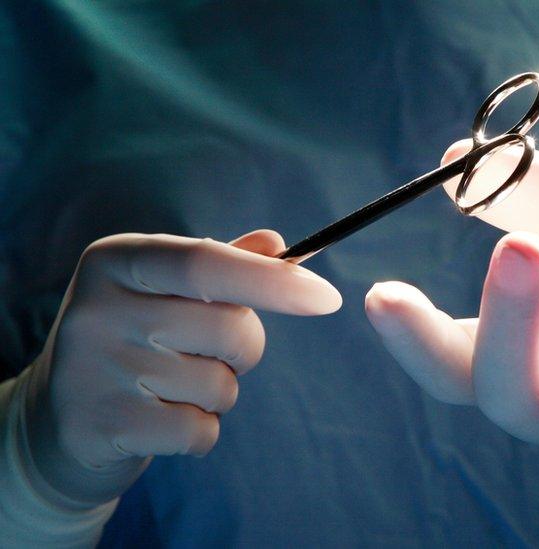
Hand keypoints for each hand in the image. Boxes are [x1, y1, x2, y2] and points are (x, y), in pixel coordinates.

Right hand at [23, 229, 340, 506]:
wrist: (58, 419)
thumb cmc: (133, 342)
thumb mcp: (166, 292)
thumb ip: (224, 265)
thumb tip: (282, 244)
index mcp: (117, 259)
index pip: (207, 262)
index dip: (274, 281)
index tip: (328, 298)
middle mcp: (97, 306)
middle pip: (230, 329)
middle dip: (245, 350)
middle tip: (207, 355)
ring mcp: (94, 367)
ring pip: (220, 386)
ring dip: (217, 394)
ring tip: (168, 388)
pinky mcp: (100, 425)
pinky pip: (199, 431)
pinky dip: (200, 432)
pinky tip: (159, 423)